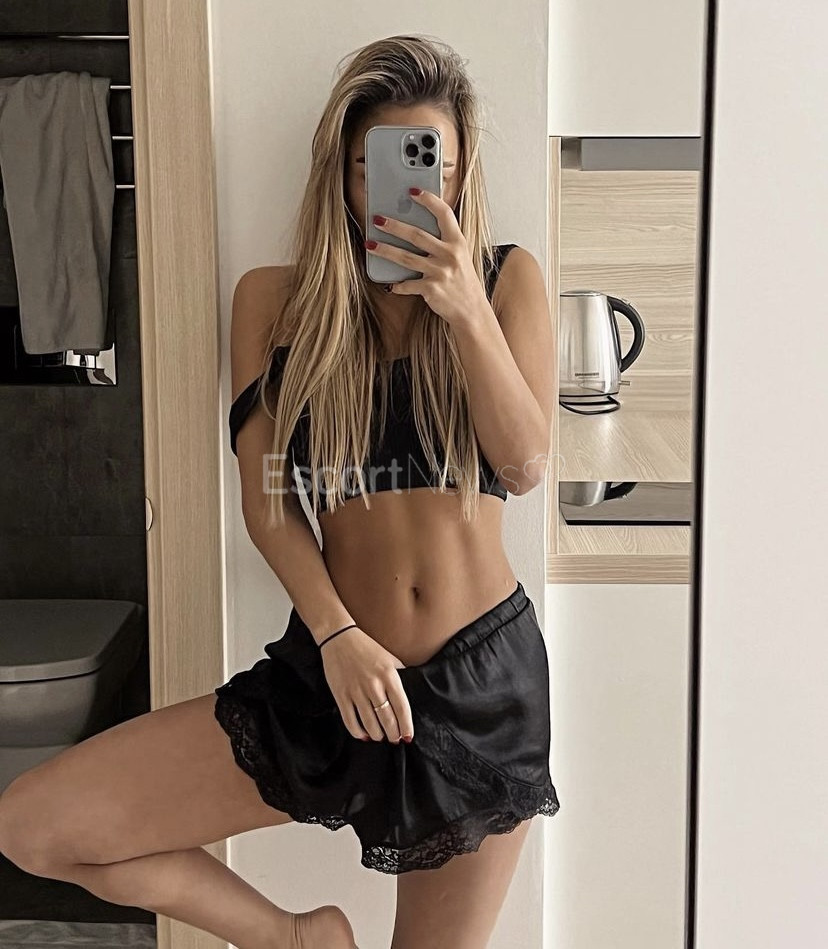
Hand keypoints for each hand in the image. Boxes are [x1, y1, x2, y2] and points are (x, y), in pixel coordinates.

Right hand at [319, 627, 414, 743]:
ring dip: (377, 735)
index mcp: (389, 676)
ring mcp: (356, 692)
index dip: (406, 726)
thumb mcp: (390, 658)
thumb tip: (412, 689)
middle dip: (393, 734)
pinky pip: (350, 721)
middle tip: (395, 739)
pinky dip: (358, 732)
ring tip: (381, 737)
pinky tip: (363, 735)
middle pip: (387, 719)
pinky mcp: (341, 696)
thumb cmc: (367, 648)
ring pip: (370, 724)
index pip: (402, 708)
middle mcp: (374, 686)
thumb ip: (401, 674)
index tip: (408, 737)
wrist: (339, 638)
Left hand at [366, 188, 488, 327]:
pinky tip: (390, 284)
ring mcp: (440, 272)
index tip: (413, 191)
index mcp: (458, 242)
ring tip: (370, 243)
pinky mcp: (432, 289)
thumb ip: (443, 242)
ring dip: (385, 250)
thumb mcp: (460, 257)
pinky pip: (408, 285)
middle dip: (394, 226)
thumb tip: (415, 230)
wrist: (471, 310)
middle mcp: (449, 255)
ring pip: (406, 258)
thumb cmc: (463, 281)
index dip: (428, 200)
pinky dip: (397, 285)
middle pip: (417, 235)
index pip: (444, 214)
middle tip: (377, 219)